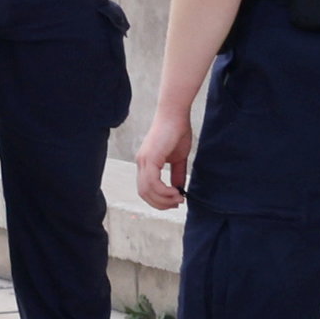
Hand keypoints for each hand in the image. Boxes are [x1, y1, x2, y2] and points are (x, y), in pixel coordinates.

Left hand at [133, 97, 196, 211]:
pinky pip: (153, 183)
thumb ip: (177, 174)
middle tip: (176, 204)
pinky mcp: (149, 158)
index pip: (145, 189)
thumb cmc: (177, 132)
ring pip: (147, 191)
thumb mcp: (178, 158)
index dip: (158, 200)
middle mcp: (141, 162)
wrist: (176, 114)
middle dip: (160, 203)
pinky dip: (164, 192)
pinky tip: (175, 192)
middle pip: (144, 193)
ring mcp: (143, 160)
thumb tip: (178, 189)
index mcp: (145, 163)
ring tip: (178, 199)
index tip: (174, 202)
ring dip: (164, 199)